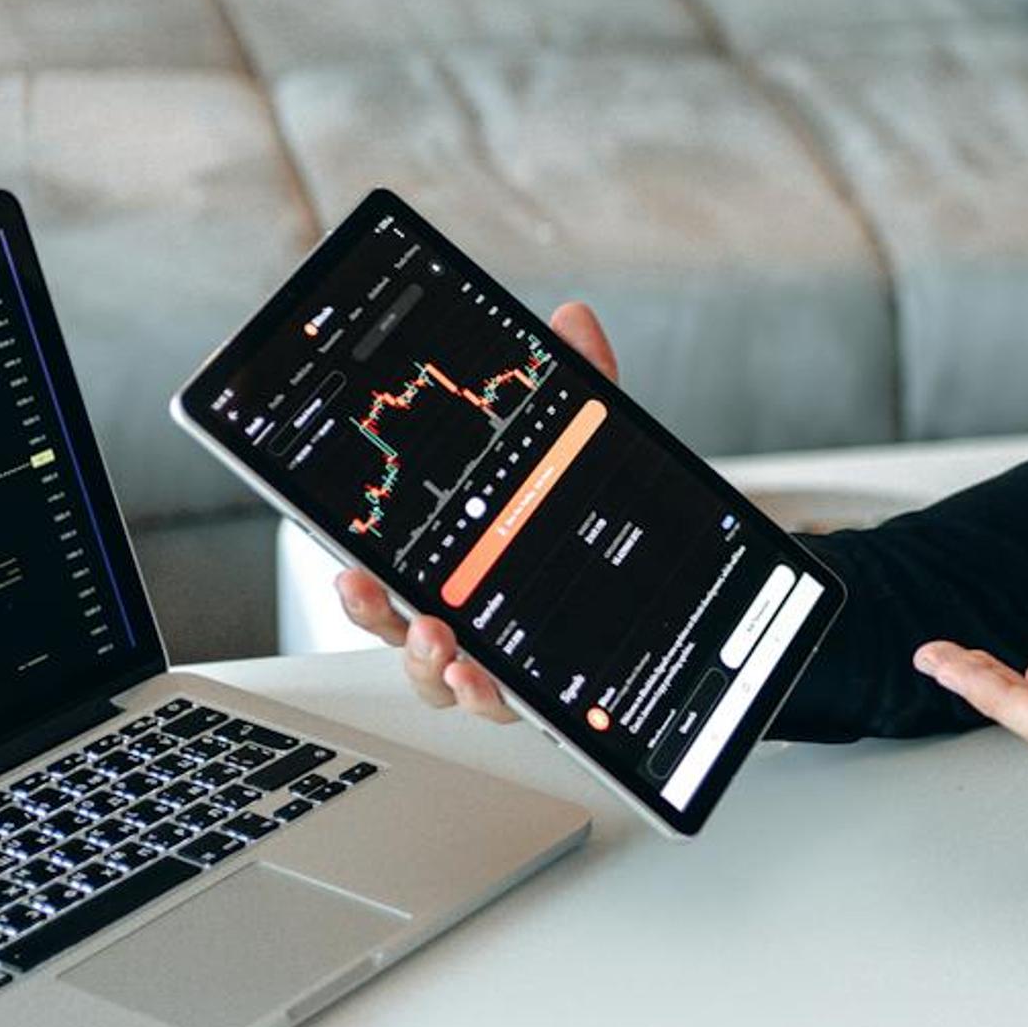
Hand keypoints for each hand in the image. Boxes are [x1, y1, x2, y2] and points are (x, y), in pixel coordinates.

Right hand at [334, 298, 619, 725]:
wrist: (683, 583)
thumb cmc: (607, 518)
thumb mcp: (594, 448)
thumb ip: (581, 385)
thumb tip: (573, 319)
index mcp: (459, 558)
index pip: (390, 566)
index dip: (359, 571)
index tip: (344, 557)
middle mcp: (469, 615)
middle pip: (397, 627)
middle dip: (374, 614)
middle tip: (371, 590)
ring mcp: (503, 660)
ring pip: (440, 679)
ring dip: (428, 665)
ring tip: (442, 640)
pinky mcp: (545, 693)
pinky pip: (505, 707)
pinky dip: (488, 695)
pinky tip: (487, 677)